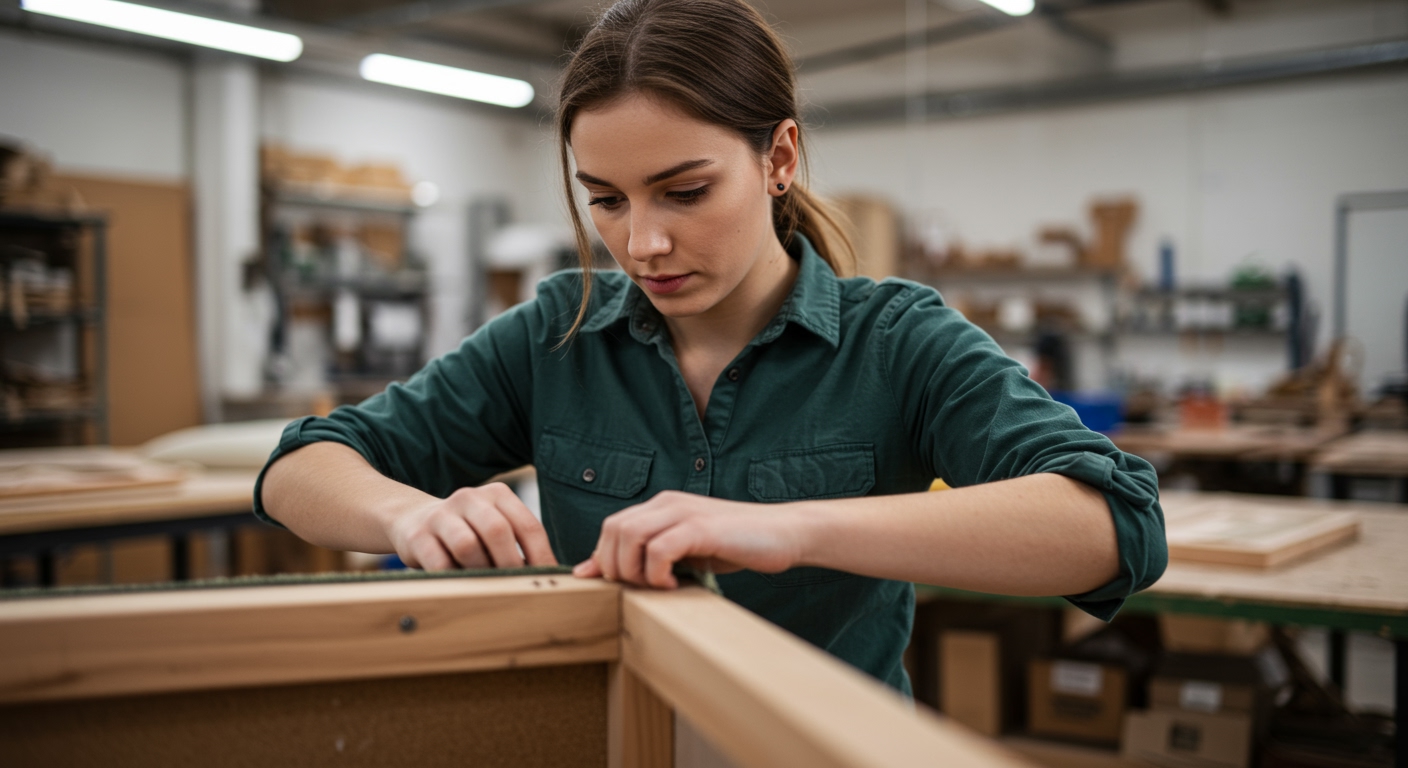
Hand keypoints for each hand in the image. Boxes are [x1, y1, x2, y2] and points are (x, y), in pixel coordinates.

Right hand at [388, 482, 557, 569]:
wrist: (413, 521)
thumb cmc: (468, 532)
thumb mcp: (494, 527)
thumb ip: (517, 545)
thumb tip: (547, 577)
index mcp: (497, 494)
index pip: (528, 525)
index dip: (541, 556)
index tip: (549, 581)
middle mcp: (469, 498)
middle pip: (497, 531)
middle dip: (510, 564)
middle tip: (515, 587)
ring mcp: (441, 514)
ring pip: (467, 545)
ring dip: (480, 570)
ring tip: (485, 586)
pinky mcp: (418, 535)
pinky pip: (440, 562)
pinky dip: (454, 578)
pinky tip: (461, 585)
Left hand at [572, 491, 802, 587]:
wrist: (783, 533)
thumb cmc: (736, 545)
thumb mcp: (686, 551)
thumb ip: (649, 555)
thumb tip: (600, 572)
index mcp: (661, 506)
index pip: (611, 527)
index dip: (604, 559)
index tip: (615, 587)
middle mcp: (667, 503)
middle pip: (612, 530)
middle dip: (615, 567)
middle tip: (638, 589)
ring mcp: (684, 513)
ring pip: (629, 536)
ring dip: (634, 570)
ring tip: (655, 587)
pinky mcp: (701, 528)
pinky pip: (659, 549)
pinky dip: (657, 573)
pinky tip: (673, 586)